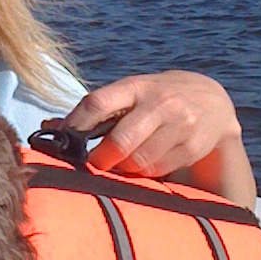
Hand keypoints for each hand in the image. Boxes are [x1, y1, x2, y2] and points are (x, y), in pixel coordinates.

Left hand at [46, 72, 255, 206]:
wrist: (212, 101)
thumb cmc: (156, 99)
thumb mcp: (129, 94)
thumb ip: (93, 111)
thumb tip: (48, 126)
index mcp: (136, 86)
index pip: (98, 103)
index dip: (75, 125)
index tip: (63, 141)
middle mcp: (160, 102)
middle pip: (120, 141)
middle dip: (100, 159)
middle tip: (93, 164)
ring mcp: (180, 124)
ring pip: (139, 161)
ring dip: (122, 169)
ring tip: (118, 165)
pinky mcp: (193, 146)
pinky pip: (158, 170)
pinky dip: (143, 173)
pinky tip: (142, 166)